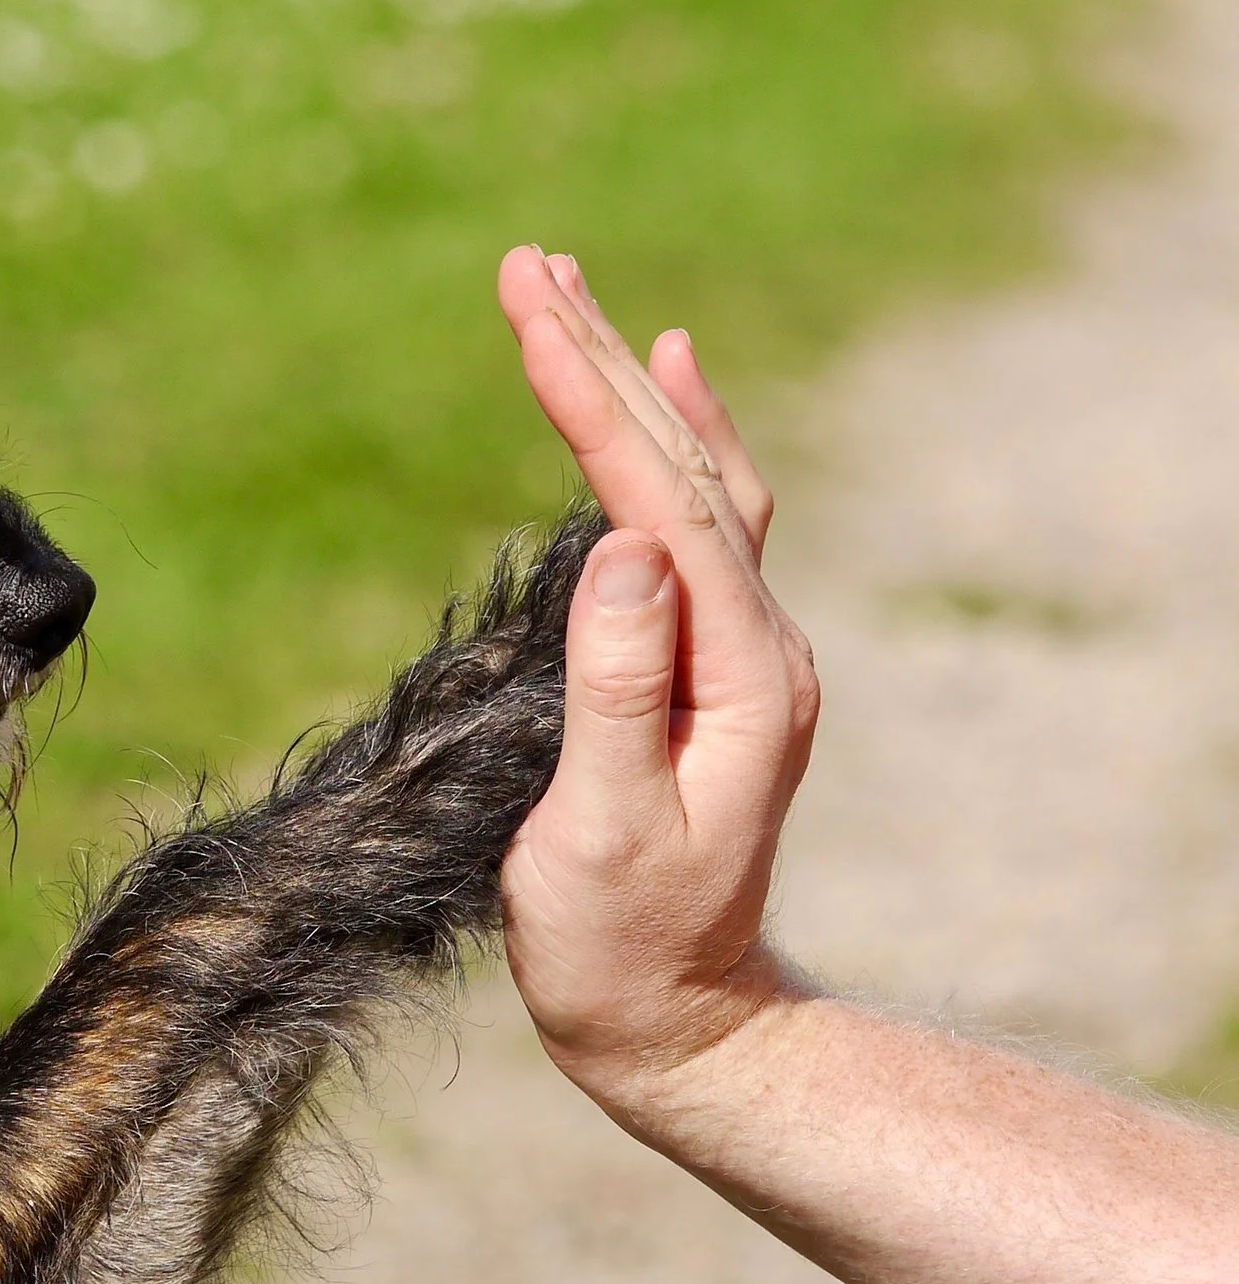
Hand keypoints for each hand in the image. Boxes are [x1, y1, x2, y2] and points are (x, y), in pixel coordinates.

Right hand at [494, 246, 820, 1114]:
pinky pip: (697, 520)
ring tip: (572, 293)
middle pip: (682, 467)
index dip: (588, 404)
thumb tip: (623, 552)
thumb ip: (616, 695)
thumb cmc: (620, 947)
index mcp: (738, 678)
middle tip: (528, 261)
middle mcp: (758, 647)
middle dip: (599, 359)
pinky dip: (666, 440)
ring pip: (692, 480)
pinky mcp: (711, 663)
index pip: (659, 504)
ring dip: (629, 382)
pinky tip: (656, 386)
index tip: (525, 314)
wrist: (679, 1022)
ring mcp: (742, 652)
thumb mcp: (603, 835)